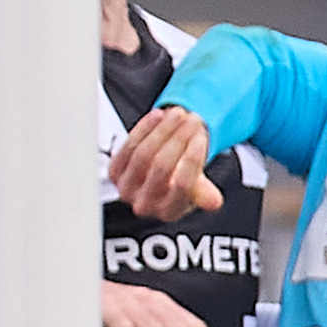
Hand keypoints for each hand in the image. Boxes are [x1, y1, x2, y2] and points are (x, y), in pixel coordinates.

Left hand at [108, 107, 217, 221]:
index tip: (202, 138)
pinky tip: (159, 115)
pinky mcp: (113, 172)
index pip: (182, 186)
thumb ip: (204, 194)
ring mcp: (125, 189)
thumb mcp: (197, 191)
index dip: (193, 160)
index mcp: (168, 213)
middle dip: (179, 139)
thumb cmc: (180, 184)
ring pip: (144, 154)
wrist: (157, 180)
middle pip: (162, 166)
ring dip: (163, 130)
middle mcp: (144, 205)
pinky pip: (128, 146)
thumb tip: (213, 202)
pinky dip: (144, 128)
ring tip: (179, 113)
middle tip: (193, 120)